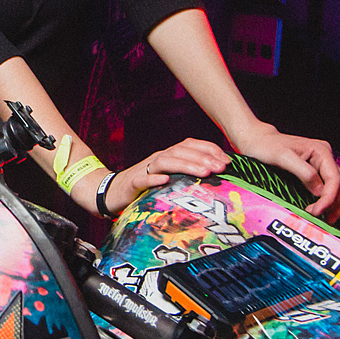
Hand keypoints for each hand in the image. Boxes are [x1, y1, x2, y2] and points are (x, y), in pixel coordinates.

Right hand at [101, 139, 231, 215]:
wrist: (111, 193)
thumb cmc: (144, 188)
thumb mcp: (168, 179)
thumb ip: (186, 175)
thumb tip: (216, 178)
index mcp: (168, 156)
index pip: (191, 145)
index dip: (210, 150)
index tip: (228, 160)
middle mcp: (158, 158)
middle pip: (181, 151)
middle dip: (204, 158)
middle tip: (221, 167)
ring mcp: (144, 169)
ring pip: (166, 162)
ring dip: (186, 165)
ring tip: (204, 172)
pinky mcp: (132, 183)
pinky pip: (142, 179)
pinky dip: (153, 178)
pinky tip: (165, 181)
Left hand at [232, 124, 339, 223]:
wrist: (258, 140)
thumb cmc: (267, 146)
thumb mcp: (283, 157)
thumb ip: (304, 172)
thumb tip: (319, 191)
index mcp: (321, 151)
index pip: (334, 180)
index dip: (328, 199)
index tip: (317, 212)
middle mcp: (326, 157)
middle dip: (335, 205)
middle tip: (322, 219)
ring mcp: (324, 164)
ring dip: (339, 205)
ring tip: (330, 220)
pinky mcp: (319, 172)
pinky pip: (337, 188)